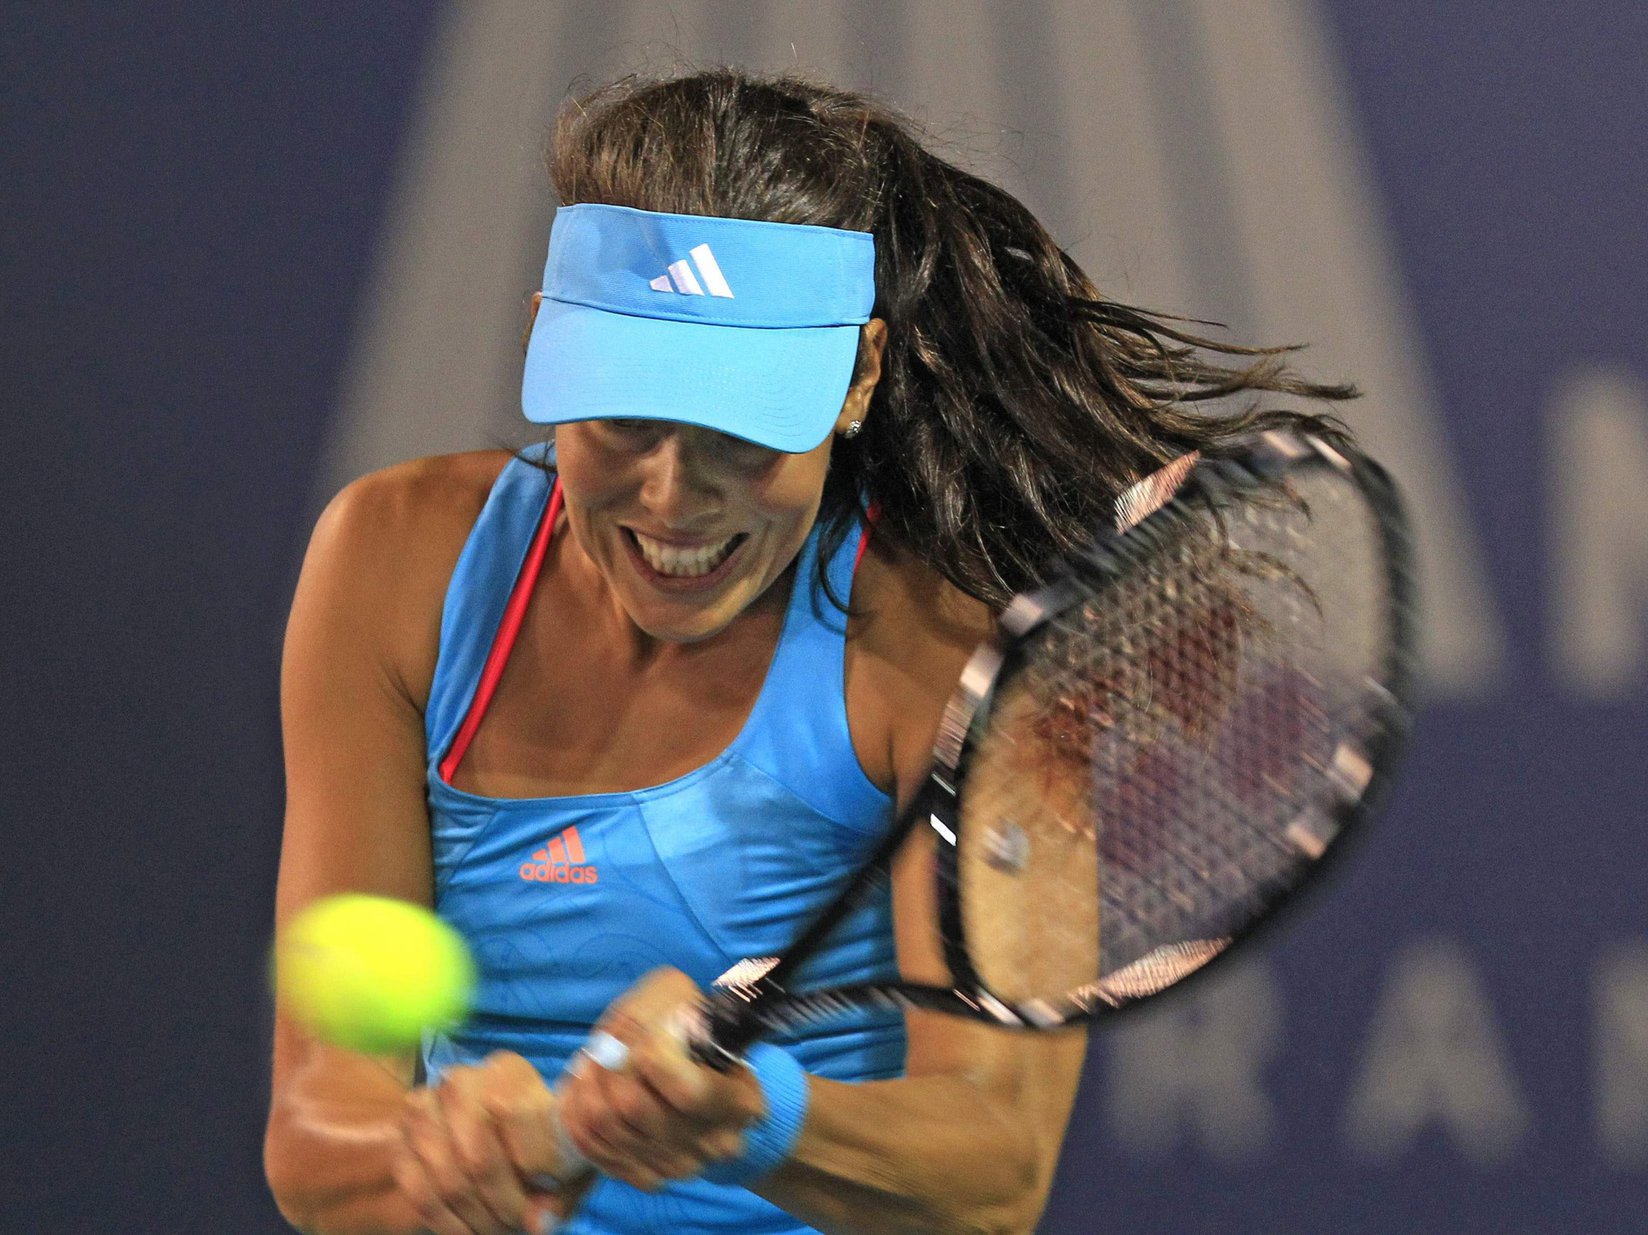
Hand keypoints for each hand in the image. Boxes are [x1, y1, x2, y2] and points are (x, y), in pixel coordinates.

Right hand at [391, 1050, 585, 1233]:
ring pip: (448, 1181)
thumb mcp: (562, 1168)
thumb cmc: (535, 1154)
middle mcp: (461, 1081)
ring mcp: (423, 1108)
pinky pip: (420, 1194)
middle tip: (516, 1226)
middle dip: (502, 1206)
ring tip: (497, 1230)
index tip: (546, 1194)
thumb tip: (539, 1223)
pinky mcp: (398, 1141)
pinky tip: (468, 1231)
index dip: (536, 1166)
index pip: (518, 1116)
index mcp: (509, 1073)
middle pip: (478, 1158)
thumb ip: (559, 1194)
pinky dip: (447, 1224)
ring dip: (476, 1218)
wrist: (482, 1147)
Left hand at [557, 968, 764, 1190]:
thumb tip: (621, 1042)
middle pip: (633, 1107)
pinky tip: (584, 1092)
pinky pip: (595, 1150)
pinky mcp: (650, 1178)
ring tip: (590, 1064)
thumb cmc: (693, 1034)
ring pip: (606, 1128)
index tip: (645, 1034)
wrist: (703, 1085)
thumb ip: (658, 1013)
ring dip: (585, 1087)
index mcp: (739, 1101)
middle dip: (606, 1068)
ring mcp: (681, 1166)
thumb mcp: (687, 1004)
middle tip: (603, 1047)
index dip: (650, 1054)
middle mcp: (714, 1142)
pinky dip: (579, 1116)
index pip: (686, 1090)